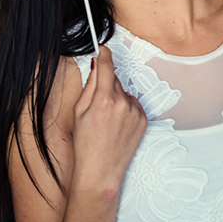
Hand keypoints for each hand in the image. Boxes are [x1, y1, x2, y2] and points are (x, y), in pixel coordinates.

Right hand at [71, 45, 146, 195]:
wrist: (100, 173)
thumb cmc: (85, 144)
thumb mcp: (79, 111)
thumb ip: (90, 85)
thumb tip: (97, 65)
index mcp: (103, 99)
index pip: (107, 66)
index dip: (104, 54)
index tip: (103, 48)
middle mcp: (122, 103)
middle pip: (114, 79)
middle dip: (105, 85)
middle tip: (96, 104)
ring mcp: (135, 112)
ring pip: (123, 92)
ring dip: (116, 97)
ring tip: (106, 119)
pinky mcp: (143, 120)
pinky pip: (132, 104)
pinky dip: (125, 108)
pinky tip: (116, 124)